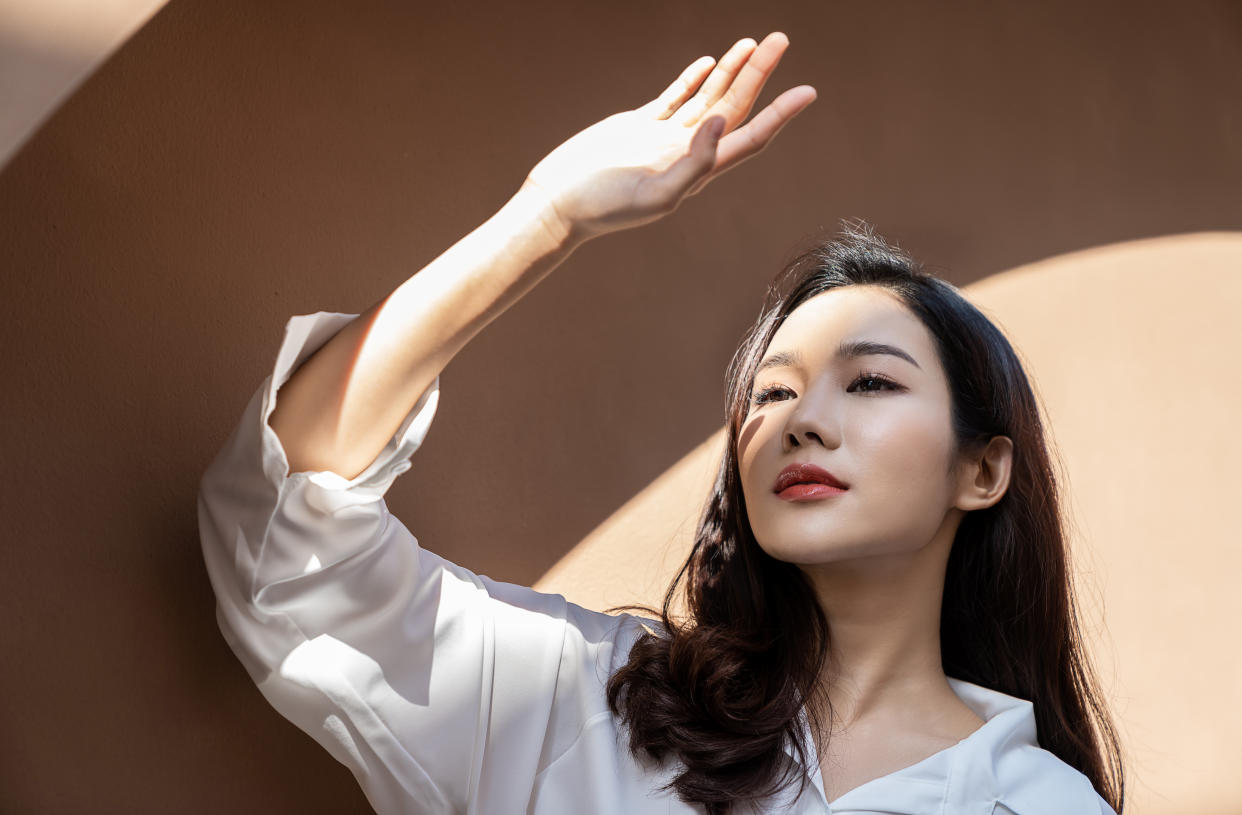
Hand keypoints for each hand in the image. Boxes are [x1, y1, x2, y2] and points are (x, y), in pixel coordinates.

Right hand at [521, 32, 816, 242]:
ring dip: (732, 71)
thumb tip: (722, 123)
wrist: (559, 203)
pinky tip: (708, 63)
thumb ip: (694, 163)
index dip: (781, 114)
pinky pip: (675, 97)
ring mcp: (664, 138)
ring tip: (753, 43)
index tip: (807, 91)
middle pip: (736, 107)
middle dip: (759, 74)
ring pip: (709, 97)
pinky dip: (692, 79)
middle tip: (781, 39)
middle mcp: (688, 152)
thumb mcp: (655, 195)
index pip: (751, 137)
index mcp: (699, 171)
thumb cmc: (604, 207)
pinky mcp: (639, 126)